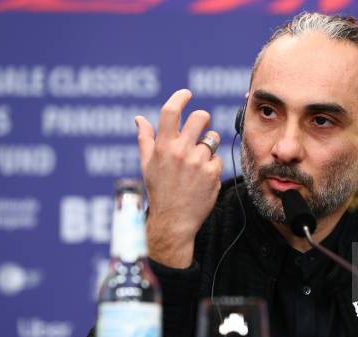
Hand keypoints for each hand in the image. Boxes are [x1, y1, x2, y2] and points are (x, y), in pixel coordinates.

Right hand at [136, 89, 222, 267]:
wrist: (174, 221)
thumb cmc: (159, 192)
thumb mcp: (147, 165)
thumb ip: (145, 140)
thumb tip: (139, 118)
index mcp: (162, 147)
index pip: (170, 112)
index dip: (180, 97)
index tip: (187, 93)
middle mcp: (180, 151)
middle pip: (200, 117)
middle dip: (202, 119)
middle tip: (200, 126)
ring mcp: (198, 162)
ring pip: (212, 139)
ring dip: (207, 147)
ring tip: (197, 163)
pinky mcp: (213, 173)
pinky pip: (218, 159)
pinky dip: (212, 166)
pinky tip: (202, 179)